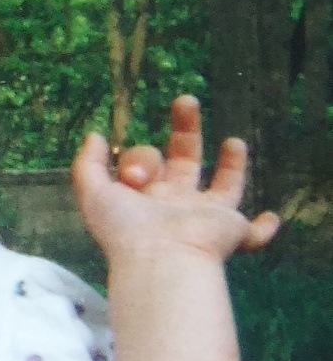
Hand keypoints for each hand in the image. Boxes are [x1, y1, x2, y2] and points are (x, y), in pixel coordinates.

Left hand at [71, 95, 278, 265]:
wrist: (160, 261)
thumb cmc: (126, 228)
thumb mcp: (93, 191)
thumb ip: (88, 162)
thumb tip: (94, 134)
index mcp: (146, 195)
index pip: (148, 160)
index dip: (141, 156)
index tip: (136, 174)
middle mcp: (177, 205)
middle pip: (185, 161)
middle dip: (186, 130)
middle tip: (186, 99)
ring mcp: (206, 218)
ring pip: (223, 189)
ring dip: (231, 167)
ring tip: (234, 141)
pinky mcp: (231, 232)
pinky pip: (252, 234)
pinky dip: (263, 229)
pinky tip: (271, 218)